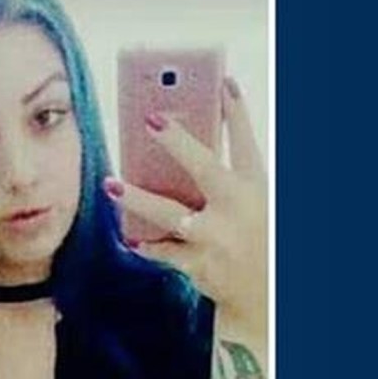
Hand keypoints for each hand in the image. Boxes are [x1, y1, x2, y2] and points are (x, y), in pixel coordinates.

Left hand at [105, 78, 266, 332]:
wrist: (266, 297)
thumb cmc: (253, 239)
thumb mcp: (252, 203)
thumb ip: (223, 179)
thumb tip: (177, 153)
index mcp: (256, 188)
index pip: (246, 142)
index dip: (235, 111)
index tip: (221, 81)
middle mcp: (238, 210)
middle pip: (205, 168)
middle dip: (177, 142)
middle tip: (150, 117)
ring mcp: (217, 238)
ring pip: (170, 214)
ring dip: (138, 199)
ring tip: (111, 184)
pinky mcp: (199, 265)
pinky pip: (163, 251)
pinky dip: (144, 244)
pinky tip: (128, 236)